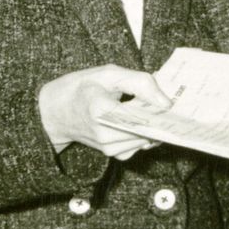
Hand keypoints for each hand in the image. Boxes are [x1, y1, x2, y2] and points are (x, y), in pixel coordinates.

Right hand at [38, 65, 170, 160]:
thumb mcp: (108, 74)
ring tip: (149, 108)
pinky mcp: (113, 154)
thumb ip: (140, 82)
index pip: (143, 114)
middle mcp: (105, 134)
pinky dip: (145, 133)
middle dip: (160, 116)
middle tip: (167, 103)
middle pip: (149, 129)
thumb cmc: (81, 88)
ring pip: (148, 139)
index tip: (173, 100)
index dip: (161, 107)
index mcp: (101, 110)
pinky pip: (140, 145)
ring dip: (154, 125)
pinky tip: (140, 120)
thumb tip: (166, 102)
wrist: (55, 112)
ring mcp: (109, 147)